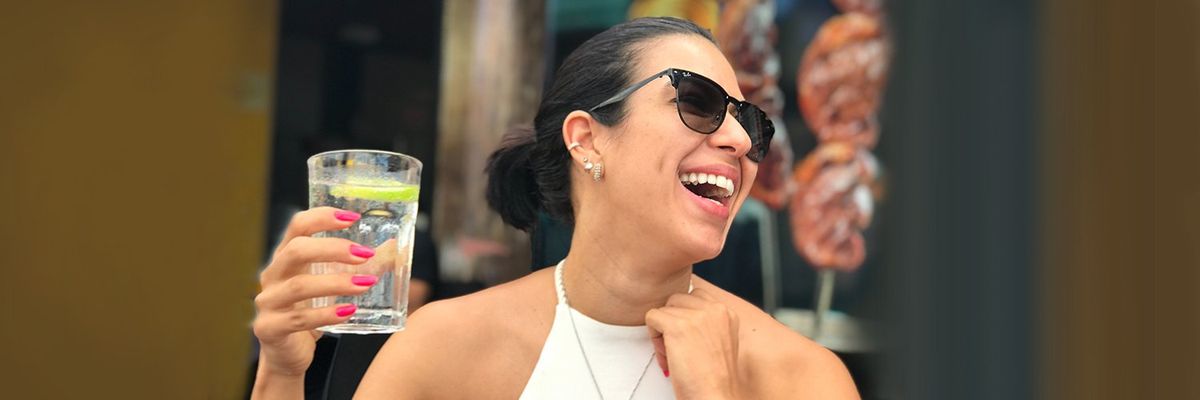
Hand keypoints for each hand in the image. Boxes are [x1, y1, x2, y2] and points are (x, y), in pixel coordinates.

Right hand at [252, 207, 378, 375]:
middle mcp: (273, 275)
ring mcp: (268, 302)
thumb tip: (392, 248)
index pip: (298, 226)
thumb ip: (357, 267)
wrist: (286, 353)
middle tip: (364, 254)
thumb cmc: (310, 311)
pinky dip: (326, 315)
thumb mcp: (331, 285)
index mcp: (286, 257)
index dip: (323, 217)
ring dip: (336, 283)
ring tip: (365, 284)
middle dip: (332, 249)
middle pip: (296, 251)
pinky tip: (348, 312)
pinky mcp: (269, 328)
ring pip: (299, 287)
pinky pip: (298, 320)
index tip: (353, 218)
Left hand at [645, 288, 741, 399]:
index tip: (687, 340)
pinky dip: (653, 337)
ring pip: (664, 308)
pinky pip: (652, 316)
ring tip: (673, 354)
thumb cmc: (714, 379)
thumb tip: (681, 313)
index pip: (695, 296)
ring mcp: (697, 316)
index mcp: (727, 313)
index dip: (684, 317)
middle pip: (678, 299)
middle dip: (672, 321)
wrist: (714, 397)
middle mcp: (715, 309)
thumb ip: (707, 323)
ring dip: (662, 331)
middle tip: (678, 348)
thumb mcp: (720, 342)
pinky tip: (666, 355)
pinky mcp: (677, 326)